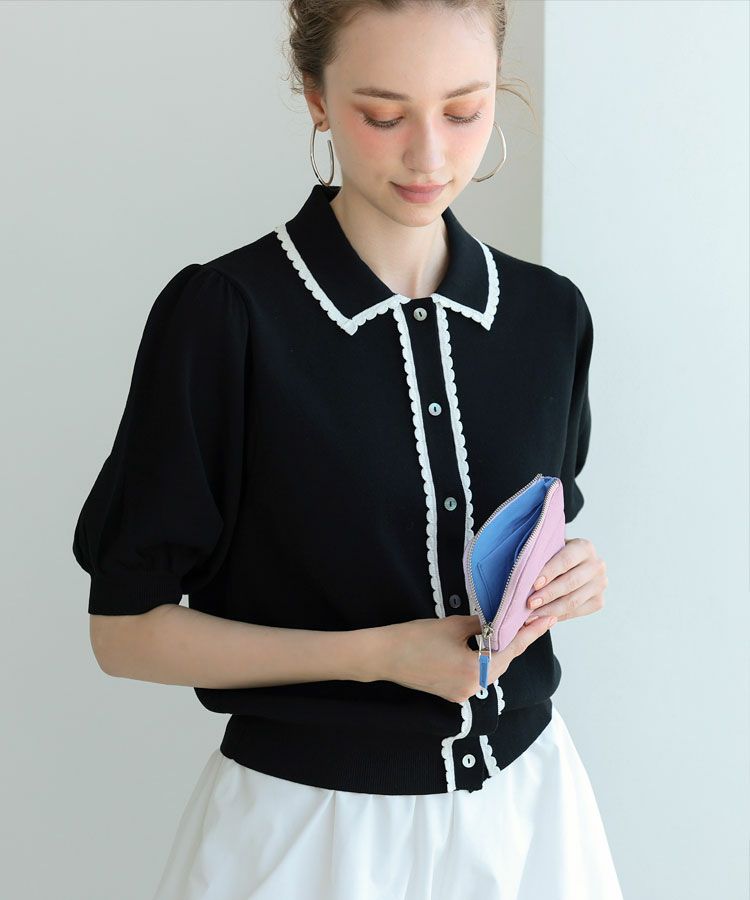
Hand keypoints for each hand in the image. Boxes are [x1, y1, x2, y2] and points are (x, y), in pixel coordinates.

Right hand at [374, 613, 556, 703]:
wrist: (384, 655)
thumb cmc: (416, 638)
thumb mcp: (454, 625)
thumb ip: (482, 624)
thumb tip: (500, 619)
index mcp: (477, 671)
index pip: (512, 649)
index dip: (531, 632)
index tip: (547, 619)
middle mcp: (473, 688)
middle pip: (503, 661)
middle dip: (516, 640)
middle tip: (530, 619)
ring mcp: (462, 694)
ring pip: (489, 669)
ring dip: (499, 650)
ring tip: (510, 629)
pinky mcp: (452, 693)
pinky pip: (475, 674)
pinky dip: (482, 659)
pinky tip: (485, 644)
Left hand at [524, 537, 607, 623]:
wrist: (572, 565)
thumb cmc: (554, 555)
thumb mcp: (550, 549)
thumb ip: (542, 555)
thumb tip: (525, 571)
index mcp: (584, 547)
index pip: (566, 560)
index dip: (549, 572)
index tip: (534, 584)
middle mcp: (597, 565)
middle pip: (571, 582)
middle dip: (548, 594)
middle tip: (530, 603)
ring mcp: (600, 584)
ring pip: (574, 601)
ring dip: (550, 610)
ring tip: (532, 615)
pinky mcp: (598, 601)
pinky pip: (576, 612)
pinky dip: (557, 616)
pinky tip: (542, 618)